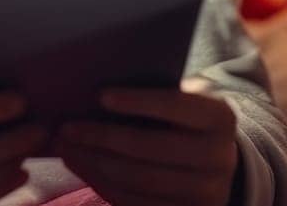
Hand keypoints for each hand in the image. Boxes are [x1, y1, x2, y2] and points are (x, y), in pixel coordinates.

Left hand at [54, 81, 240, 205]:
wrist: (213, 163)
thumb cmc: (185, 120)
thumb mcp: (184, 100)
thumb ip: (157, 93)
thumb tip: (100, 92)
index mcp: (220, 119)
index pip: (178, 107)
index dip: (139, 101)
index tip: (101, 95)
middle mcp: (219, 159)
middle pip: (152, 149)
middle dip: (103, 137)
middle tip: (67, 127)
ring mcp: (205, 194)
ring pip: (138, 181)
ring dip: (94, 163)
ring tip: (66, 146)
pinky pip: (133, 202)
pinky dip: (101, 183)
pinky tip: (81, 164)